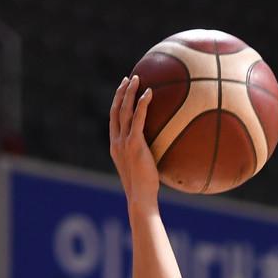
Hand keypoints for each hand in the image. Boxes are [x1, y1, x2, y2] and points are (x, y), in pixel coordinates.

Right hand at [109, 75, 158, 207]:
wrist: (140, 198)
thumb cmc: (145, 190)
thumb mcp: (143, 170)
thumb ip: (146, 158)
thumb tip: (163, 153)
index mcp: (116, 147)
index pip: (114, 120)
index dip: (116, 104)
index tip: (122, 92)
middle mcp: (116, 142)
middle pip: (115, 110)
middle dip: (121, 93)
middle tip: (128, 79)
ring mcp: (124, 142)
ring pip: (123, 110)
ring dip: (129, 92)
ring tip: (137, 79)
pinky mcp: (134, 144)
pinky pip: (138, 118)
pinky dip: (142, 104)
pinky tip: (149, 93)